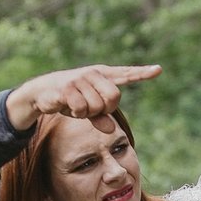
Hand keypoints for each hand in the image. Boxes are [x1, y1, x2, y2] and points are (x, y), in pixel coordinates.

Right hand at [5, 64, 161, 131]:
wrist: (42, 93)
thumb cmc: (71, 100)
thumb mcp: (90, 110)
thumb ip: (103, 118)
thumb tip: (111, 130)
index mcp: (103, 76)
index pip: (126, 74)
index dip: (142, 73)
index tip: (158, 70)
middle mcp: (94, 73)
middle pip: (114, 98)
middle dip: (104, 109)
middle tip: (91, 109)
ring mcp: (80, 78)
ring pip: (97, 107)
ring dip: (87, 113)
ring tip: (76, 105)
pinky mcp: (67, 87)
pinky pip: (82, 109)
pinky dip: (77, 113)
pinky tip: (67, 105)